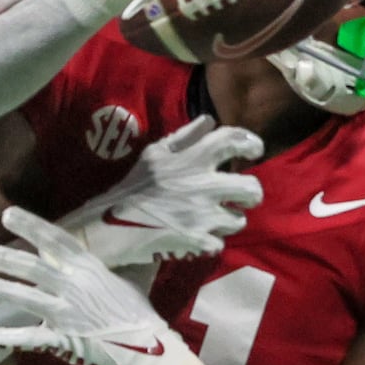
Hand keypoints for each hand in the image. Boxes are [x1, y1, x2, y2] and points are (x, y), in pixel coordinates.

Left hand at [0, 209, 223, 364]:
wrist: (150, 350)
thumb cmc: (140, 316)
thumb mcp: (123, 282)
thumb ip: (101, 270)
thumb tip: (98, 253)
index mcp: (90, 268)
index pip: (56, 240)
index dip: (31, 225)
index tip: (7, 214)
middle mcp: (74, 286)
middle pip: (31, 266)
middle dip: (1, 257)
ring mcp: (66, 313)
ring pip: (23, 296)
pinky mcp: (62, 338)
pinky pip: (28, 337)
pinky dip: (4, 337)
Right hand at [59, 115, 262, 266]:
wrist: (110, 224)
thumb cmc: (133, 187)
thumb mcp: (155, 154)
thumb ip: (186, 137)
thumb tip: (210, 120)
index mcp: (192, 159)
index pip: (232, 140)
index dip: (250, 142)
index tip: (254, 150)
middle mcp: (202, 185)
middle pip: (251, 188)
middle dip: (251, 194)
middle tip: (242, 197)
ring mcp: (201, 215)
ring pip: (238, 220)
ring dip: (230, 220)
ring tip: (215, 220)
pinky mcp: (196, 241)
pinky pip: (218, 244)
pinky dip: (210, 243)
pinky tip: (198, 237)